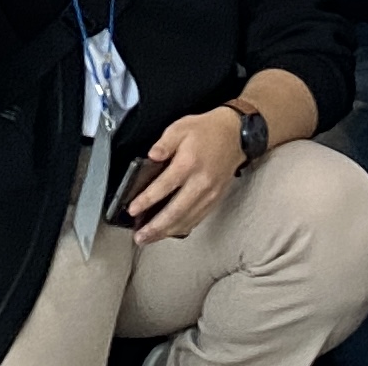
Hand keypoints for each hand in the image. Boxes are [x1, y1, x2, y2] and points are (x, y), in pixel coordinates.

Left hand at [126, 107, 249, 241]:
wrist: (235, 135)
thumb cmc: (207, 131)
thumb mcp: (181, 127)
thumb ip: (164, 143)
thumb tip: (151, 156)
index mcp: (189, 163)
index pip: (163, 187)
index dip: (146, 200)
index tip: (133, 210)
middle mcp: (200, 183)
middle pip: (175, 211)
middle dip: (155, 227)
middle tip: (140, 236)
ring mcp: (210, 194)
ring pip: (186, 220)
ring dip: (167, 232)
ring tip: (150, 238)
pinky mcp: (215, 199)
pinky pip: (197, 219)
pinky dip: (182, 228)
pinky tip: (170, 231)